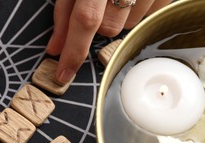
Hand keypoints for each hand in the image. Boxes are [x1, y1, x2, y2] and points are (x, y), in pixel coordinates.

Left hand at [46, 0, 172, 82]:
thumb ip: (63, 13)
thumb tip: (55, 47)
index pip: (85, 20)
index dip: (74, 51)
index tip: (63, 73)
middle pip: (109, 27)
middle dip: (100, 22)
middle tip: (100, 2)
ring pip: (129, 24)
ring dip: (120, 15)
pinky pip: (148, 16)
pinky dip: (138, 10)